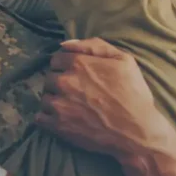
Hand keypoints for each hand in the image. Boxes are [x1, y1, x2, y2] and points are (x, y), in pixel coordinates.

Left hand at [37, 37, 175, 160]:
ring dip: (54, 101)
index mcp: (78, 64)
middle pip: (49, 78)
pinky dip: (48, 119)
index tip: (75, 75)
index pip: (56, 59)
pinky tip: (62, 119)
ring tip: (71, 107)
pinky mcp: (57, 126)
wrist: (136, 132)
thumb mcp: (123, 60)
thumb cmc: (133, 94)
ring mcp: (59, 105)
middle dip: (59, 83)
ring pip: (44, 98)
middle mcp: (64, 82)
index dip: (65, 66)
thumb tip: (65, 44)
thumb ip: (94, 46)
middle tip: (75, 93)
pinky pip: (40, 118)